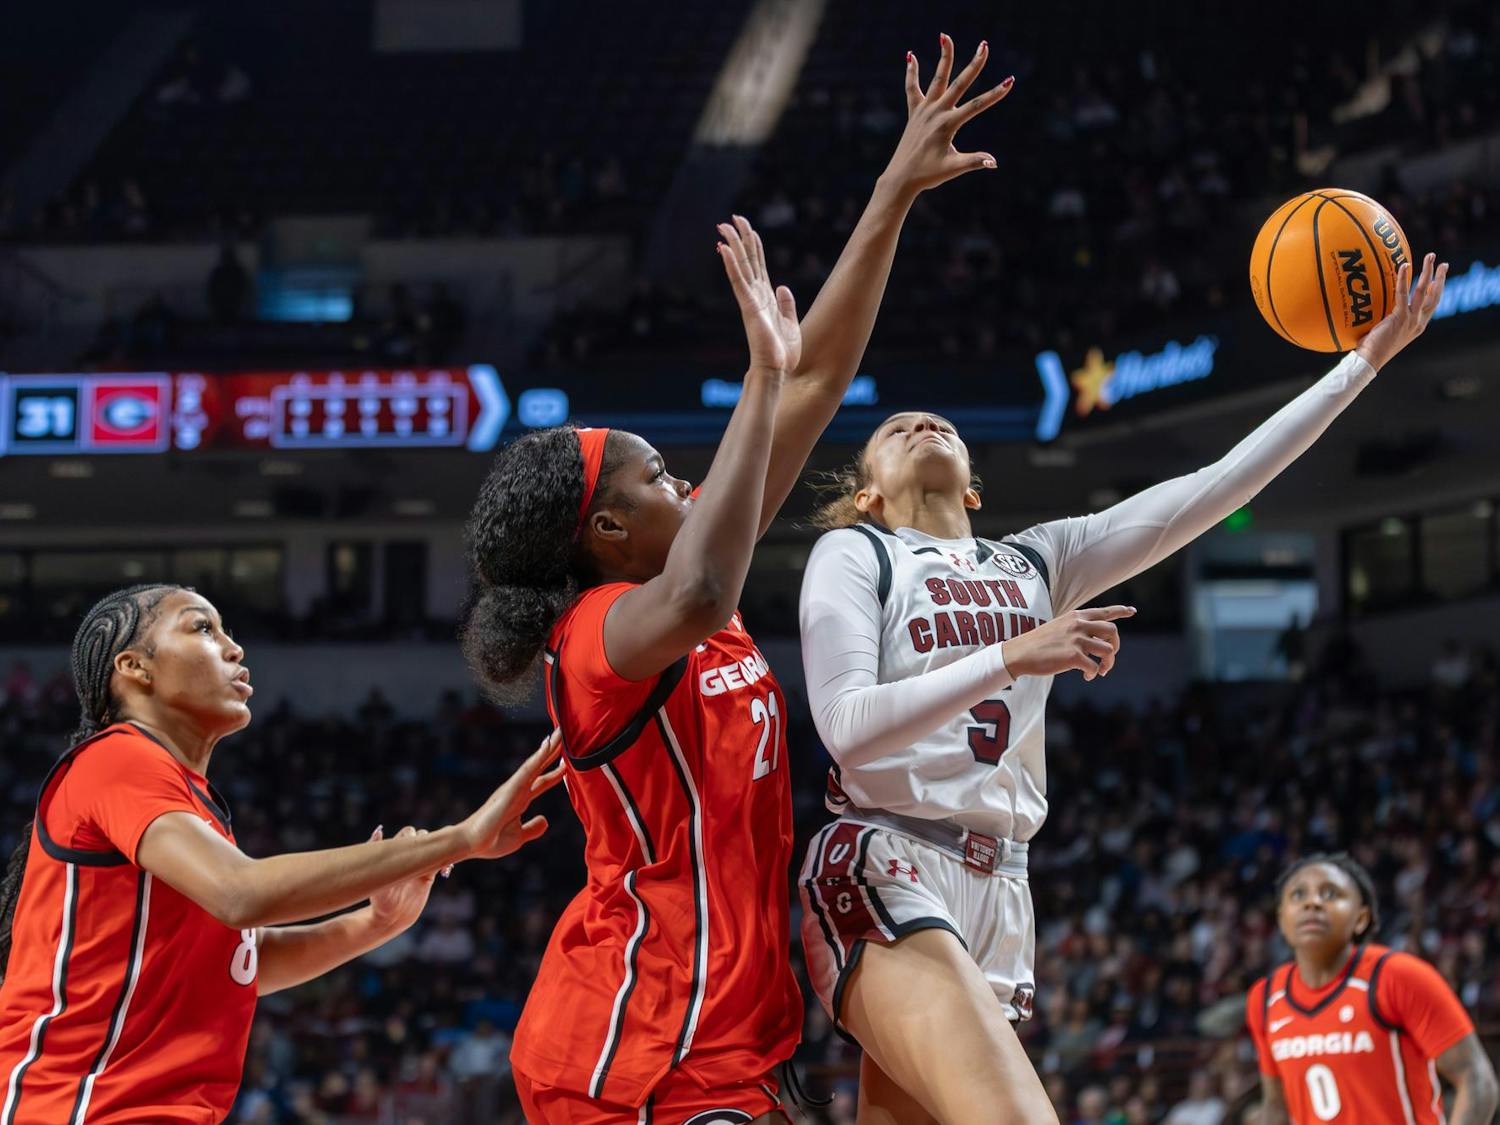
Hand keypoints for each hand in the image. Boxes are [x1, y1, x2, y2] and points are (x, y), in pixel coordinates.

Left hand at [367, 825, 439, 933]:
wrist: (390, 918)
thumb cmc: (379, 898)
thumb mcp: (376, 878)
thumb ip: (375, 855)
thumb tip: (378, 830)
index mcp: (395, 852)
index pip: (407, 833)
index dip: (412, 835)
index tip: (414, 845)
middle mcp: (407, 856)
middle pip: (422, 837)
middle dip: (427, 840)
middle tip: (429, 851)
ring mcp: (419, 865)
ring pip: (434, 848)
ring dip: (439, 850)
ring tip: (439, 861)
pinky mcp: (428, 875)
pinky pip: (441, 863)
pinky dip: (446, 863)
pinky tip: (446, 871)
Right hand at [458, 729, 565, 859]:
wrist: (472, 844)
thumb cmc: (491, 841)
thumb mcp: (519, 836)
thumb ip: (532, 828)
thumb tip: (545, 821)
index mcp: (520, 799)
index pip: (542, 781)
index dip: (556, 772)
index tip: (568, 761)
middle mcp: (518, 789)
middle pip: (540, 766)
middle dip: (552, 751)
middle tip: (563, 733)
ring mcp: (514, 787)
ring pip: (535, 763)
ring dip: (548, 748)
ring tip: (559, 732)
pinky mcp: (510, 789)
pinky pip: (527, 770)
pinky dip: (538, 757)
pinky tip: (547, 746)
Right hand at [718, 215, 800, 374]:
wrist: (776, 370)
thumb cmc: (782, 353)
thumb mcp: (790, 323)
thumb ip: (787, 304)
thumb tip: (783, 287)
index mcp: (765, 297)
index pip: (758, 265)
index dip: (753, 246)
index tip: (747, 228)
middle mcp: (755, 295)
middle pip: (747, 260)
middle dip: (740, 238)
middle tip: (732, 217)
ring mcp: (750, 300)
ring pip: (740, 266)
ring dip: (733, 245)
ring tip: (724, 225)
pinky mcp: (748, 307)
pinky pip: (738, 282)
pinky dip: (731, 265)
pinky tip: (724, 249)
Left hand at [882, 33, 1014, 196]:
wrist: (901, 178)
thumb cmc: (928, 175)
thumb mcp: (953, 169)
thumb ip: (973, 162)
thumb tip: (993, 162)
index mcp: (947, 124)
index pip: (976, 105)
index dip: (995, 94)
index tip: (1010, 81)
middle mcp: (936, 112)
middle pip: (959, 83)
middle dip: (974, 64)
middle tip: (985, 45)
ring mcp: (924, 110)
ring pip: (936, 78)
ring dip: (943, 57)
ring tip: (945, 36)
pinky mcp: (914, 112)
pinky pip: (912, 88)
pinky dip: (912, 72)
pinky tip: (911, 56)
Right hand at [1003, 606, 1135, 680]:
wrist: (1018, 653)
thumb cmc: (1038, 643)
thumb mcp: (1058, 627)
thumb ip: (1077, 629)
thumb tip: (1097, 640)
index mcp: (1075, 616)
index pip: (1104, 611)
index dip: (1120, 611)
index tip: (1132, 611)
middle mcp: (1078, 625)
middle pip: (1112, 631)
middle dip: (1115, 646)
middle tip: (1108, 658)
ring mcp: (1076, 640)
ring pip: (1108, 650)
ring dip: (1108, 664)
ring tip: (1100, 671)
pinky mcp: (1072, 657)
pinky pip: (1094, 666)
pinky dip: (1093, 674)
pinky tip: (1087, 677)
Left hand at [1354, 252, 1447, 371]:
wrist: (1369, 360)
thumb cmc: (1372, 348)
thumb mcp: (1387, 330)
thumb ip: (1390, 318)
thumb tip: (1381, 303)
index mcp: (1418, 326)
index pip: (1433, 304)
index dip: (1438, 290)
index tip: (1440, 277)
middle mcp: (1418, 322)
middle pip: (1435, 296)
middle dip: (1440, 277)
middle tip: (1442, 263)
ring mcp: (1411, 320)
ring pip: (1424, 291)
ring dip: (1428, 272)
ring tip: (1430, 256)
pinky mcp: (1400, 318)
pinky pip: (1403, 294)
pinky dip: (1404, 279)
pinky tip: (1405, 266)